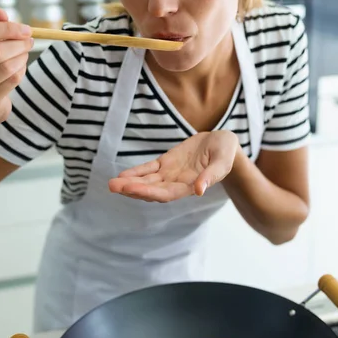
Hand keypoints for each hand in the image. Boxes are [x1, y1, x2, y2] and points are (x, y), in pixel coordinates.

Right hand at [0, 9, 32, 139]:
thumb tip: (1, 12)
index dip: (6, 29)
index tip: (25, 29)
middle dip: (17, 45)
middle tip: (29, 41)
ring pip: (6, 68)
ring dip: (21, 58)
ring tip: (25, 53)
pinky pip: (12, 81)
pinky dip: (21, 71)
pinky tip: (20, 67)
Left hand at [109, 130, 239, 201]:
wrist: (223, 143)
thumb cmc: (226, 153)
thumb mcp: (222, 162)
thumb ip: (211, 176)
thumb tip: (199, 190)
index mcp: (190, 186)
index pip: (166, 194)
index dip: (148, 192)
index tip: (132, 189)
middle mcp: (177, 183)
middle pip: (151, 190)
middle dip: (132, 189)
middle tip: (113, 187)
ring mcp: (170, 173)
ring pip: (147, 181)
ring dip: (130, 183)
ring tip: (112, 184)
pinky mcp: (167, 162)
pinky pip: (149, 169)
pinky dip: (136, 172)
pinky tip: (122, 176)